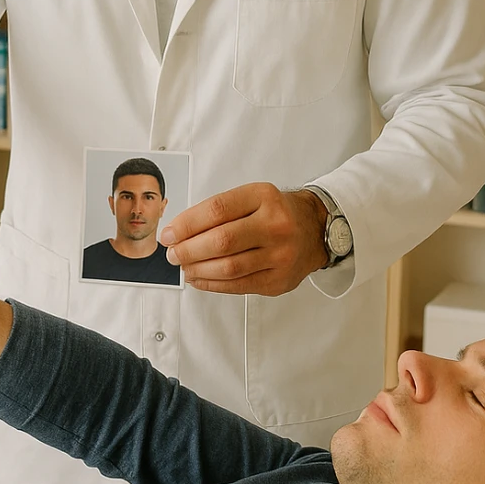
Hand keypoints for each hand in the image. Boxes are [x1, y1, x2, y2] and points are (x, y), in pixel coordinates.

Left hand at [159, 184, 329, 296]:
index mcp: (264, 197)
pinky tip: (199, 278)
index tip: (169, 233)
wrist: (314, 230)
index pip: (217, 210)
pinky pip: (238, 286)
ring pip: (228, 268)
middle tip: (173, 253)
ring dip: (197, 269)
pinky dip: (212, 284)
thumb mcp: (252, 196)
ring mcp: (280, 256)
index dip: (187, 224)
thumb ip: (219, 211)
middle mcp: (275, 225)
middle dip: (188, 249)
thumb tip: (179, 232)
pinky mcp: (279, 280)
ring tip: (184, 266)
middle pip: (221, 241)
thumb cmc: (276, 212)